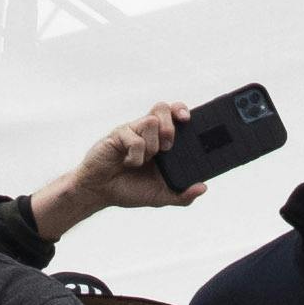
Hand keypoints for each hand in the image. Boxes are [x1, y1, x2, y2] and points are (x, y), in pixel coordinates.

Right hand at [28, 99, 198, 225]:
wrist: (100, 193)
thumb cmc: (130, 190)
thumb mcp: (160, 196)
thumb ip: (182, 195)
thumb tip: (203, 187)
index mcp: (161, 141)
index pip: (175, 116)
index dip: (183, 111)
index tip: (188, 120)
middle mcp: (148, 132)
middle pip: (163, 108)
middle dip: (170, 126)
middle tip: (167, 147)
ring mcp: (132, 131)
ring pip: (151, 121)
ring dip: (152, 145)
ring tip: (146, 160)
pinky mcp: (118, 135)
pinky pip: (134, 138)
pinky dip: (135, 155)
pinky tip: (129, 163)